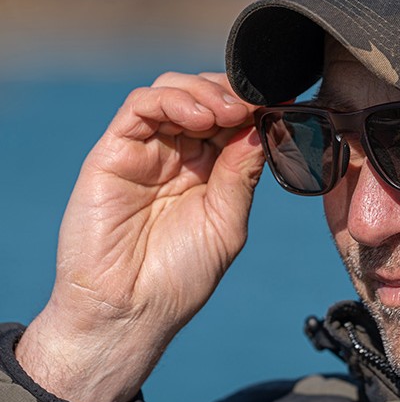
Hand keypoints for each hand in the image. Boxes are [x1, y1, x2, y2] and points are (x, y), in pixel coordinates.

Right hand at [16, 72, 264, 401]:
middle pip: (205, 95)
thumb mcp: (226, 221)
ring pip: (173, 91)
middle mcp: (177, 153)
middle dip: (234, 93)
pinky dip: (172, 100)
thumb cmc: (179, 276)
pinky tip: (200, 118)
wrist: (129, 311)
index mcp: (209, 168)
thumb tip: (263, 127)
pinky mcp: (114, 151)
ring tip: (230, 113)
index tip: (283, 102)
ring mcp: (146, 149)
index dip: (256, 106)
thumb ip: (241, 173)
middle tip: (255, 105)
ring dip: (206, 91)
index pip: (233, 119)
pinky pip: (140, 106)